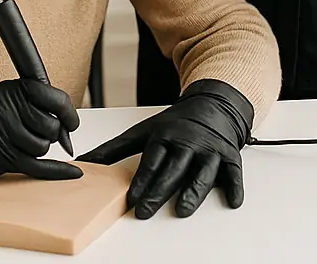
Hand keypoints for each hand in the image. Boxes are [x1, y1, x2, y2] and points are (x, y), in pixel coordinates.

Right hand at [0, 79, 81, 182]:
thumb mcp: (7, 99)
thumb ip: (37, 105)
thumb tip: (69, 126)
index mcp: (15, 90)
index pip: (56, 99)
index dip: (69, 114)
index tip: (72, 123)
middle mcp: (11, 108)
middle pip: (52, 127)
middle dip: (48, 135)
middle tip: (30, 133)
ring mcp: (6, 132)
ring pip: (43, 147)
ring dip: (36, 150)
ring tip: (16, 143)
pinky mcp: (3, 156)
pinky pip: (39, 166)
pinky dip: (59, 171)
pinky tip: (73, 172)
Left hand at [77, 79, 252, 218]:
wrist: (213, 105)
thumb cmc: (175, 124)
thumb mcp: (144, 131)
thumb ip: (114, 149)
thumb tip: (82, 161)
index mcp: (165, 136)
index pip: (152, 160)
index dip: (142, 180)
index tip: (132, 198)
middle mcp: (188, 143)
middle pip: (173, 169)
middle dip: (159, 191)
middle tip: (145, 211)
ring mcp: (210, 150)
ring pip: (202, 172)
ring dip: (193, 191)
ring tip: (182, 210)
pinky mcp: (230, 156)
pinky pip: (233, 173)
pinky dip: (234, 187)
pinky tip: (231, 201)